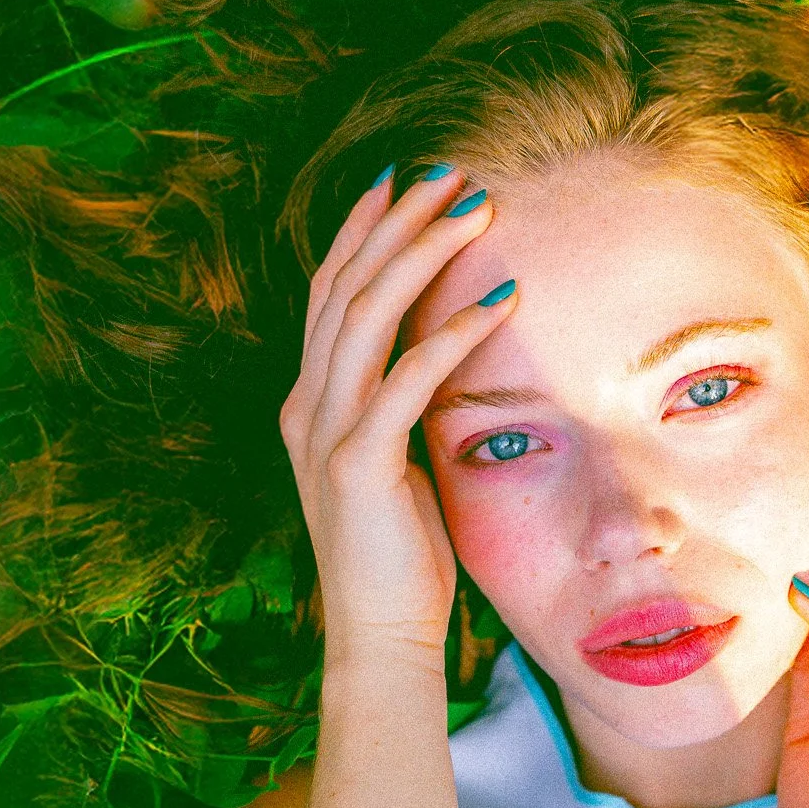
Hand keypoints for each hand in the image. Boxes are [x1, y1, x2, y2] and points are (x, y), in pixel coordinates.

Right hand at [278, 166, 516, 669]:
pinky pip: (408, 379)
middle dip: (396, 222)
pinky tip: (500, 299)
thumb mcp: (394, 464)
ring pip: (368, 315)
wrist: (379, 634)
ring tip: (475, 212)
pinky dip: (453, 332)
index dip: (361, 233)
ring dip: (423, 255)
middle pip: (346, 287)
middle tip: (447, 173)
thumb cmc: (401, 556)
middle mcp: (308, 405)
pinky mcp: (359, 462)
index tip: (398, 181)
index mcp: (311, 402)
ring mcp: (327, 432)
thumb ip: (399, 408)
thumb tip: (441, 356)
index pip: (331, 295)